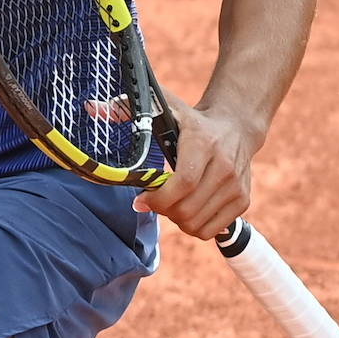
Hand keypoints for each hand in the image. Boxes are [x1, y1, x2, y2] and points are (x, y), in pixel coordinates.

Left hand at [134, 95, 256, 239]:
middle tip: (154, 201)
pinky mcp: (243, 200)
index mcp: (203, 143)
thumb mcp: (166, 107)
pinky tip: (187, 210)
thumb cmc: (193, 120)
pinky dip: (194, 227)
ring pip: (198, 225)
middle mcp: (224, 166)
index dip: (159, 198)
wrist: (235, 126)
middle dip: (163, 211)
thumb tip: (96, 110)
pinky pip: (212, 231)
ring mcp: (236, 186)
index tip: (140, 200)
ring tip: (171, 204)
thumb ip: (131, 109)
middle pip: (188, 208)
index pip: (183, 182)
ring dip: (177, 221)